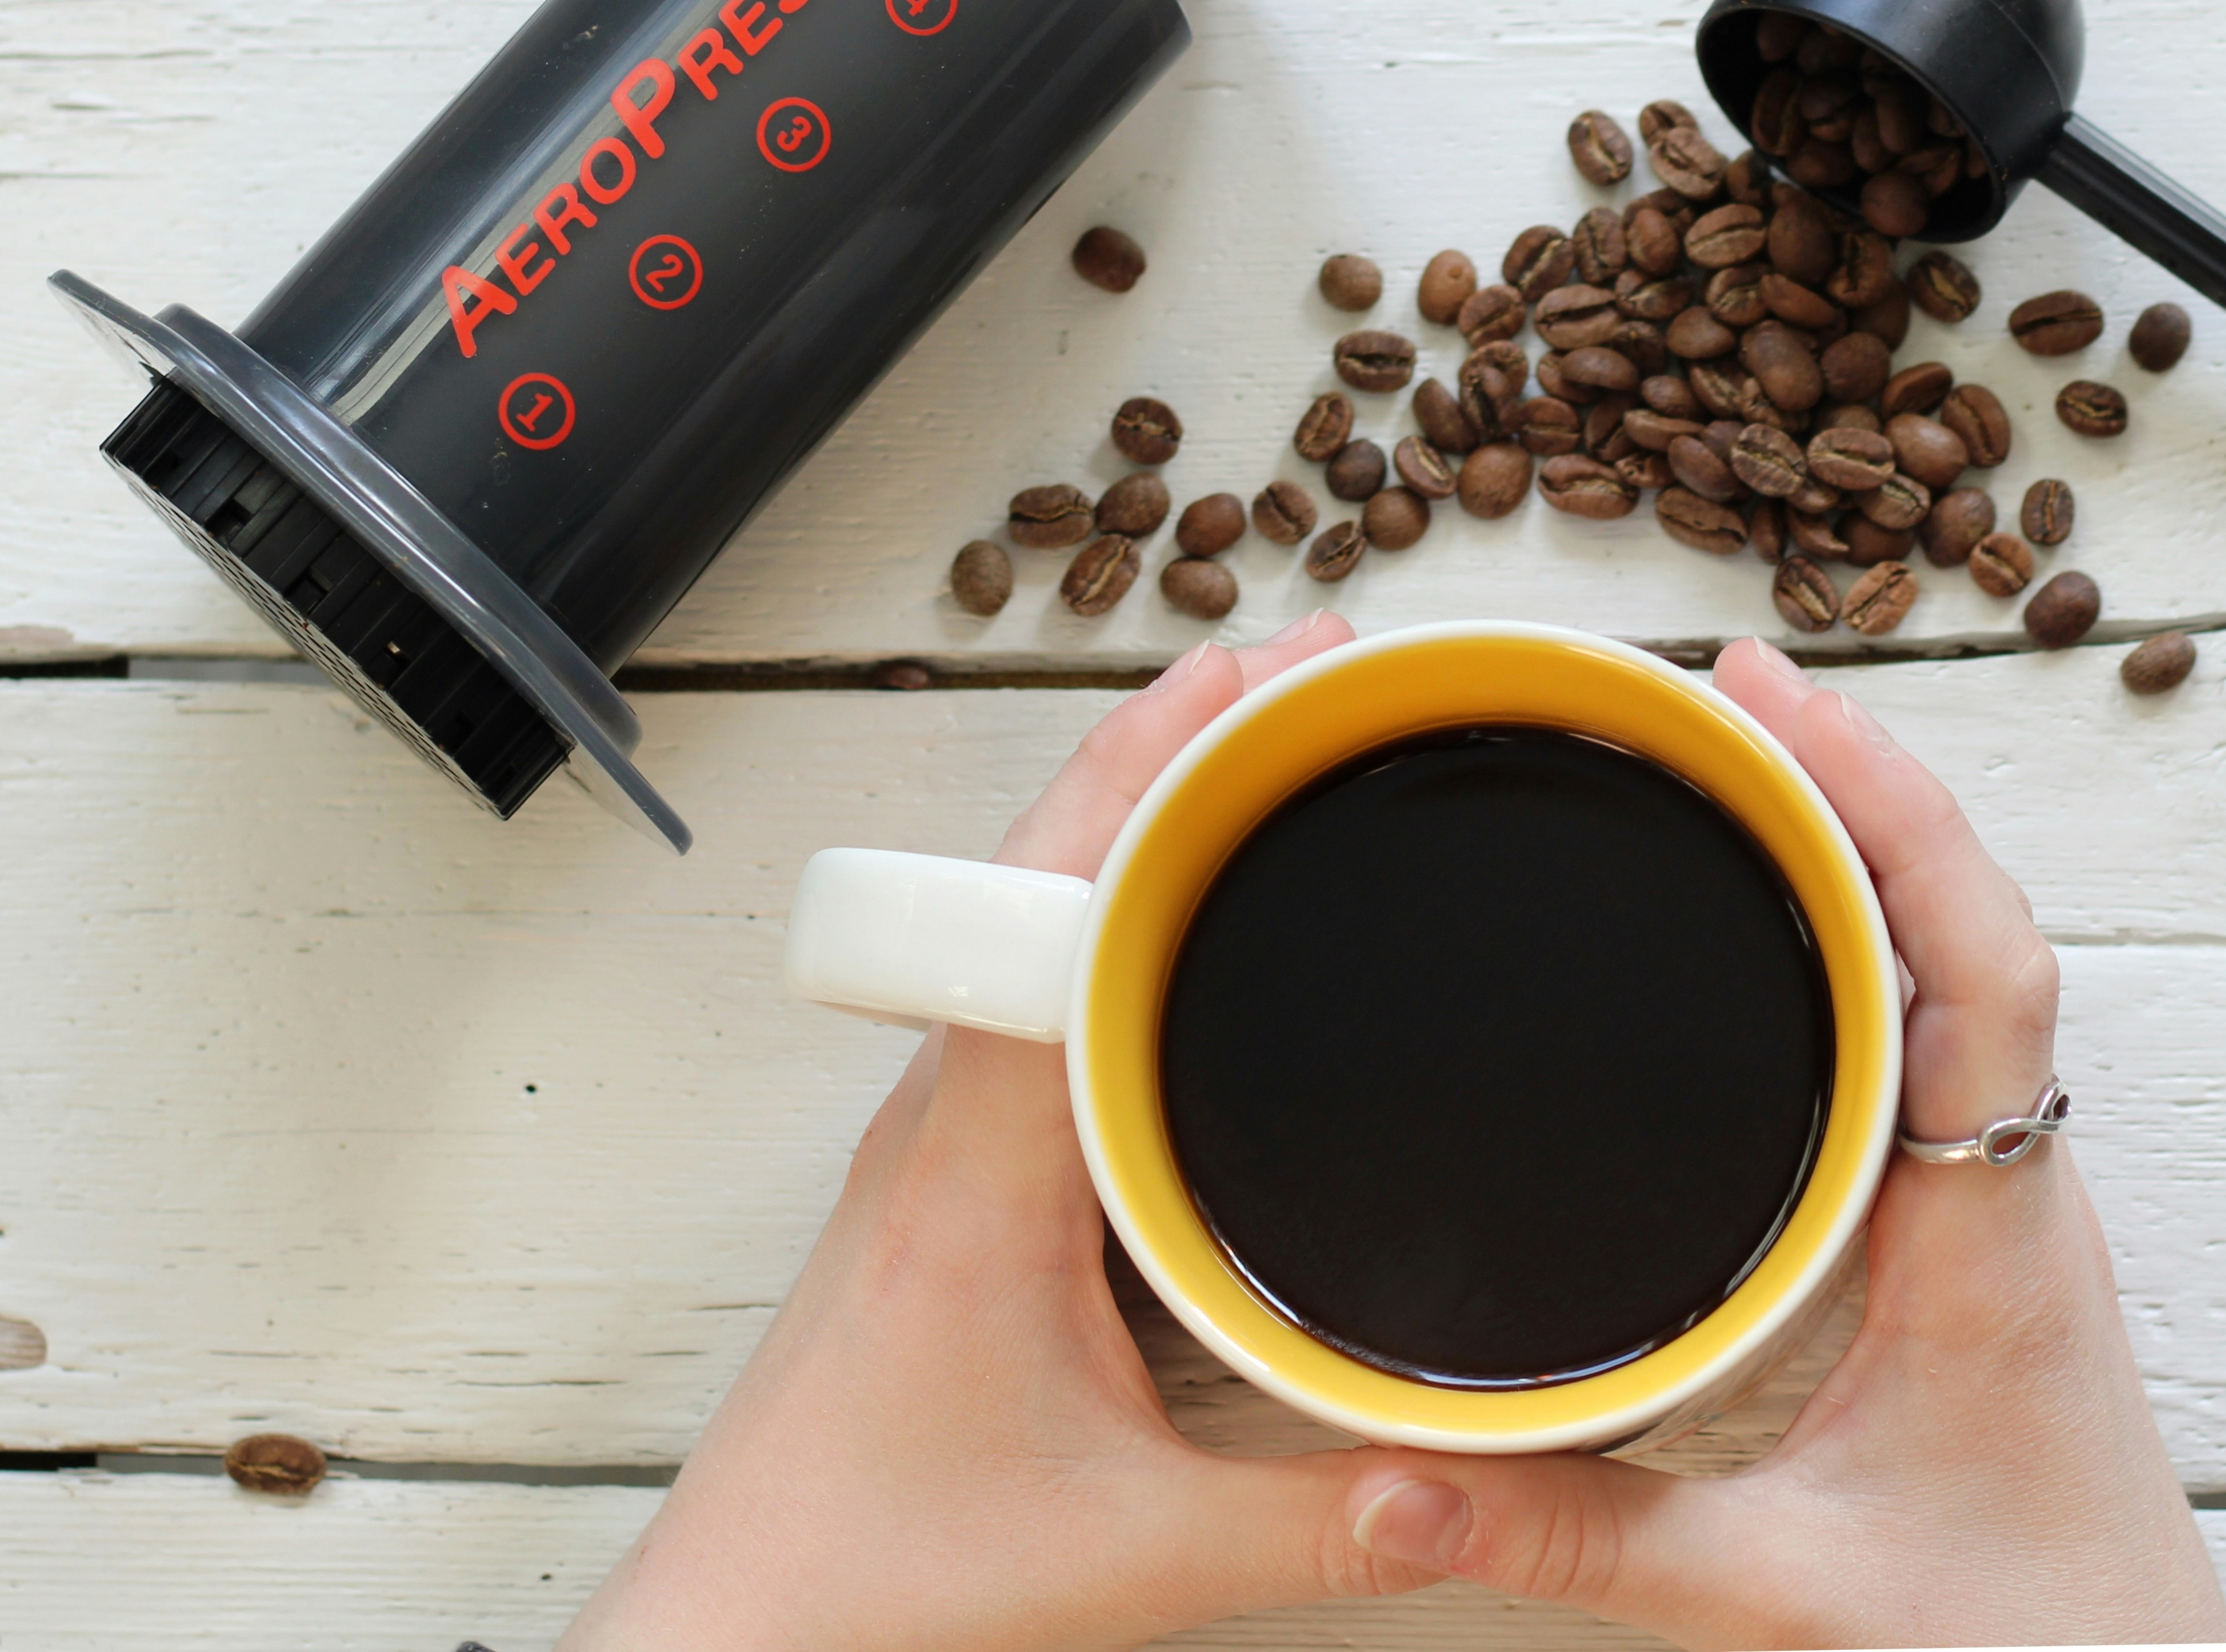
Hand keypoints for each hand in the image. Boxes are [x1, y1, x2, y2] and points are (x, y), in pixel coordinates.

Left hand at [565, 614, 1425, 1651]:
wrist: (738, 1630)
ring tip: (1265, 745)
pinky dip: (1113, 900)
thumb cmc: (877, 1573)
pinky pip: (1031, 982)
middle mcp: (944, 1113)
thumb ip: (1329, 1523)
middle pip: (1047, 863)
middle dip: (1180, 744)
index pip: (1058, 896)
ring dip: (1140, 813)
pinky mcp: (947, 1171)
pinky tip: (1188, 912)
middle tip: (1314, 669)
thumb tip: (1488, 1479)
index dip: (1160, 760)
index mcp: (980, 1159)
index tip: (1268, 671)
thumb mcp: (1138, 1553)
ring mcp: (937, 1135)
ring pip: (1032, 914)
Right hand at [1337, 638, 2225, 1646]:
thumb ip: (1581, 1541)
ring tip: (1738, 752)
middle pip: (1963, 919)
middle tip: (1717, 680)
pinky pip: (1930, 1028)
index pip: (1981, 967)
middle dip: (1850, 780)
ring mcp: (2000, 1194)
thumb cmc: (2019, 1640)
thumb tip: (1394, 1483)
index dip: (1894, 812)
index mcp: (1993, 1231)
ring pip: (1954, 964)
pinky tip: (1782, 916)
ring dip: (1861, 844)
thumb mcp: (1784, 1594)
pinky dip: (1861, 933)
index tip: (1781, 702)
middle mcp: (2012, 1182)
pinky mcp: (1969, 1221)